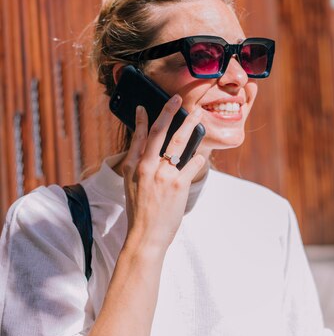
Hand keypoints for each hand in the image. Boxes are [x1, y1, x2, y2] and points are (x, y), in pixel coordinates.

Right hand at [120, 94, 205, 254]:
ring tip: (197, 115)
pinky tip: (200, 156)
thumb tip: (147, 149)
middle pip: (158, 132)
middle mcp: (147, 167)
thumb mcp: (131, 186)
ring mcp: (163, 175)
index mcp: (133, 167)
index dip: (140, 120)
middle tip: (177, 99)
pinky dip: (199, 158)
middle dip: (168, 112)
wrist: (146, 236)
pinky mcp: (178, 184)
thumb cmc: (140, 212)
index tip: (143, 107)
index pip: (137, 137)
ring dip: (189, 125)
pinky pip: (194, 163)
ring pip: (179, 142)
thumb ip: (137, 166)